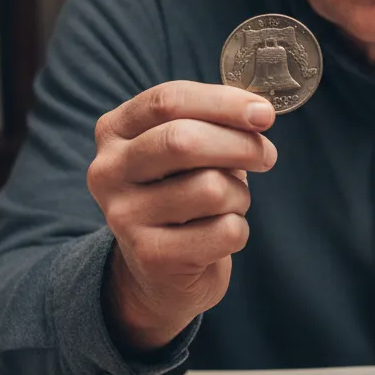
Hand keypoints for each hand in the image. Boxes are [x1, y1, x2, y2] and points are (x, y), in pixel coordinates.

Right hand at [87, 81, 277, 350]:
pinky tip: (220, 237)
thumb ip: (215, 124)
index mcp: (114, 131)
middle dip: (241, 145)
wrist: (159, 273)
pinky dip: (238, 231)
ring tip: (229, 204)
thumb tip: (258, 114)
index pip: (167, 100)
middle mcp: (108, 171)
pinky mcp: (152, 256)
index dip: (223, 102)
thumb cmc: (183, 194)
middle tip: (267, 156)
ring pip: (211, 188)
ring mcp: (124, 216)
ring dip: (239, 195)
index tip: (264, 113)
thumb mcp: (189, 152)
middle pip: (184, 140)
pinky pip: (224, 231)